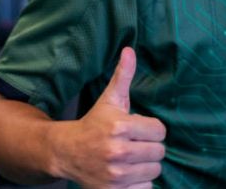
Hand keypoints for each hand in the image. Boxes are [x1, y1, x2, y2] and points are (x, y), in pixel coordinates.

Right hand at [53, 47, 165, 188]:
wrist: (65, 153)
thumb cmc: (93, 124)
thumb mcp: (109, 100)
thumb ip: (122, 76)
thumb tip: (129, 50)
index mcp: (120, 127)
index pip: (160, 131)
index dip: (151, 129)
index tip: (138, 129)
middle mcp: (118, 152)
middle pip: (159, 152)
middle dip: (149, 147)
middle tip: (134, 144)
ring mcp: (116, 175)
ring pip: (154, 171)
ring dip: (145, 166)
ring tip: (130, 159)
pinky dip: (138, 184)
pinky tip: (126, 174)